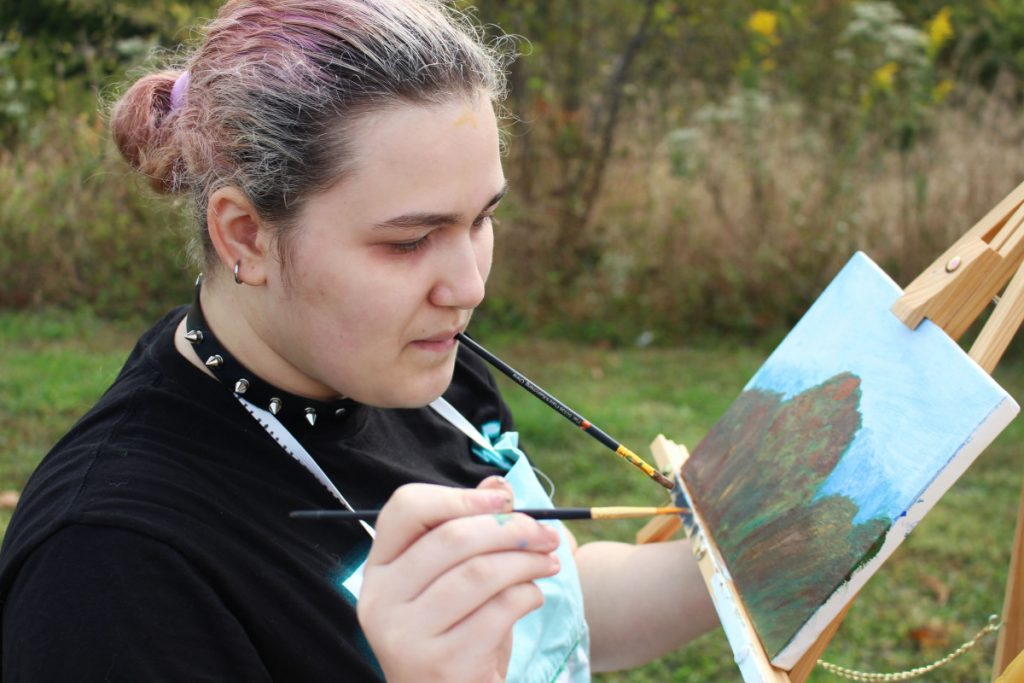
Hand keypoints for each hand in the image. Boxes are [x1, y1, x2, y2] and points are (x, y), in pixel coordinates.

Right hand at [357, 477, 560, 682]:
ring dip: (526, 561)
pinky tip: (534, 597)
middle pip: (451, 537)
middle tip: (547, 533)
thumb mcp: (456, 580)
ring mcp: (405, 635)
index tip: (503, 500)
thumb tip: (499, 483)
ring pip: (479, 573)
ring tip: (549, 562)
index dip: (459, 496)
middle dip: (511, 528)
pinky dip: (528, 596)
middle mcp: (380, 600)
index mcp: (379, 570)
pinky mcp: (440, 664)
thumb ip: (472, 530)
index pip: (405, 508)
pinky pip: (497, 611)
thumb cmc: (455, 633)